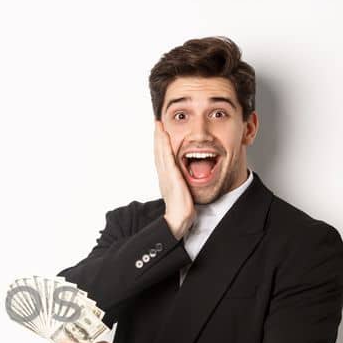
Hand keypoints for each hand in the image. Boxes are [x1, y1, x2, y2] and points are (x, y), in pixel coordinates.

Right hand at [154, 121, 194, 239]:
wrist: (179, 219)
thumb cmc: (182, 209)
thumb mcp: (182, 192)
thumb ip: (182, 184)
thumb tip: (185, 180)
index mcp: (166, 178)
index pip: (162, 157)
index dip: (160, 144)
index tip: (160, 132)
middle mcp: (163, 174)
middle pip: (158, 152)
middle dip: (157, 137)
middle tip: (156, 123)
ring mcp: (166, 175)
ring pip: (161, 152)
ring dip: (159, 137)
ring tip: (158, 125)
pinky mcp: (172, 176)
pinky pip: (168, 157)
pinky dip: (165, 146)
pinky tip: (165, 136)